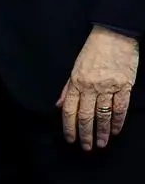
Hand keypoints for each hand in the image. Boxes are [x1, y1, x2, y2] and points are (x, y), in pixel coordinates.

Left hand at [59, 25, 137, 149]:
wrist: (114, 36)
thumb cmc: (93, 51)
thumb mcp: (75, 67)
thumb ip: (68, 88)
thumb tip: (59, 105)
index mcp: (76, 81)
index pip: (70, 110)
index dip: (69, 127)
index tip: (70, 139)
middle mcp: (90, 86)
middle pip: (86, 116)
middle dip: (85, 134)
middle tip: (86, 147)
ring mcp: (108, 87)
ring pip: (103, 115)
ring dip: (102, 132)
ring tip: (101, 143)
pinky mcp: (124, 86)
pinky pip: (120, 108)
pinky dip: (118, 121)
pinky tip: (116, 131)